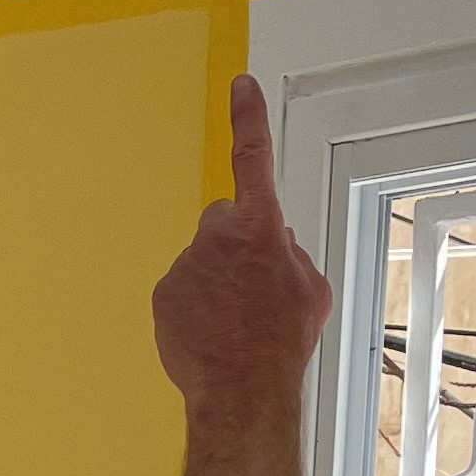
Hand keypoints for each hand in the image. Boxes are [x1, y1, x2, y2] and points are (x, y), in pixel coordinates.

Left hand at [151, 75, 330, 416]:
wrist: (242, 389)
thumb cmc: (281, 342)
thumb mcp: (311, 289)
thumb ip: (292, 254)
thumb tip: (279, 246)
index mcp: (261, 227)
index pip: (254, 158)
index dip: (248, 119)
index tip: (240, 85)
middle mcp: (217, 237)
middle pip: (224, 220)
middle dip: (235, 242)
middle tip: (251, 285)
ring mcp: (186, 264)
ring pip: (203, 259)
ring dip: (216, 279)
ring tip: (234, 320)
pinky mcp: (164, 293)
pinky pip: (182, 288)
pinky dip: (194, 303)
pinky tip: (212, 330)